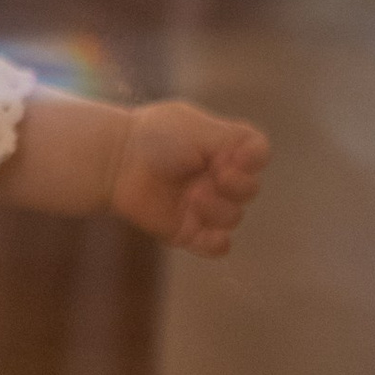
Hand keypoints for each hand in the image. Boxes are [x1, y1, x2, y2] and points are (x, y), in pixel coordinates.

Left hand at [107, 100, 268, 258]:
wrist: (115, 162)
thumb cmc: (154, 137)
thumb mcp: (196, 127)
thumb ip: (232, 139)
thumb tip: (256, 157)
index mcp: (221, 148)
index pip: (258, 155)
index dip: (253, 160)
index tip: (233, 157)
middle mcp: (215, 177)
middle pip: (250, 190)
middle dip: (236, 185)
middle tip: (211, 176)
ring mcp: (202, 205)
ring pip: (234, 218)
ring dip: (217, 209)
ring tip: (192, 198)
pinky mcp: (187, 230)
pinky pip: (217, 246)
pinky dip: (216, 243)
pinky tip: (202, 232)